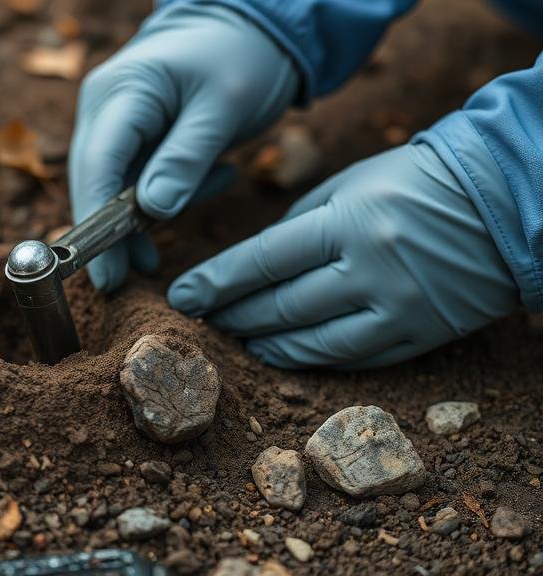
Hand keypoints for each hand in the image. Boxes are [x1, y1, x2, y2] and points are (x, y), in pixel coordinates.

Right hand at [69, 3, 297, 290]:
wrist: (247, 25)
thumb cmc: (240, 55)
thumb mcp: (223, 107)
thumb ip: (186, 158)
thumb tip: (152, 211)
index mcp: (122, 91)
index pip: (98, 165)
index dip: (97, 222)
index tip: (106, 272)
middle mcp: (104, 107)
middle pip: (94, 182)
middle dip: (111, 233)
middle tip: (128, 280)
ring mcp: (113, 121)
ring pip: (112, 187)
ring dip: (142, 219)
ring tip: (177, 234)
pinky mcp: (129, 135)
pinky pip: (134, 178)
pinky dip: (161, 197)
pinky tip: (199, 193)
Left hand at [168, 143, 519, 368]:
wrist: (505, 200)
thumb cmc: (415, 183)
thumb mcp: (351, 183)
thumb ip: (301, 222)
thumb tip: (256, 265)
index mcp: (349, 222)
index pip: (263, 261)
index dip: (216, 283)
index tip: (182, 297)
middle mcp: (371, 270)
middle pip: (282, 307)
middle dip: (234, 316)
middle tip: (203, 321)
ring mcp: (397, 309)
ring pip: (314, 343)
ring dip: (266, 345)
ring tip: (238, 340)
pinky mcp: (420, 336)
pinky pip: (354, 359)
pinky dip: (311, 360)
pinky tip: (283, 355)